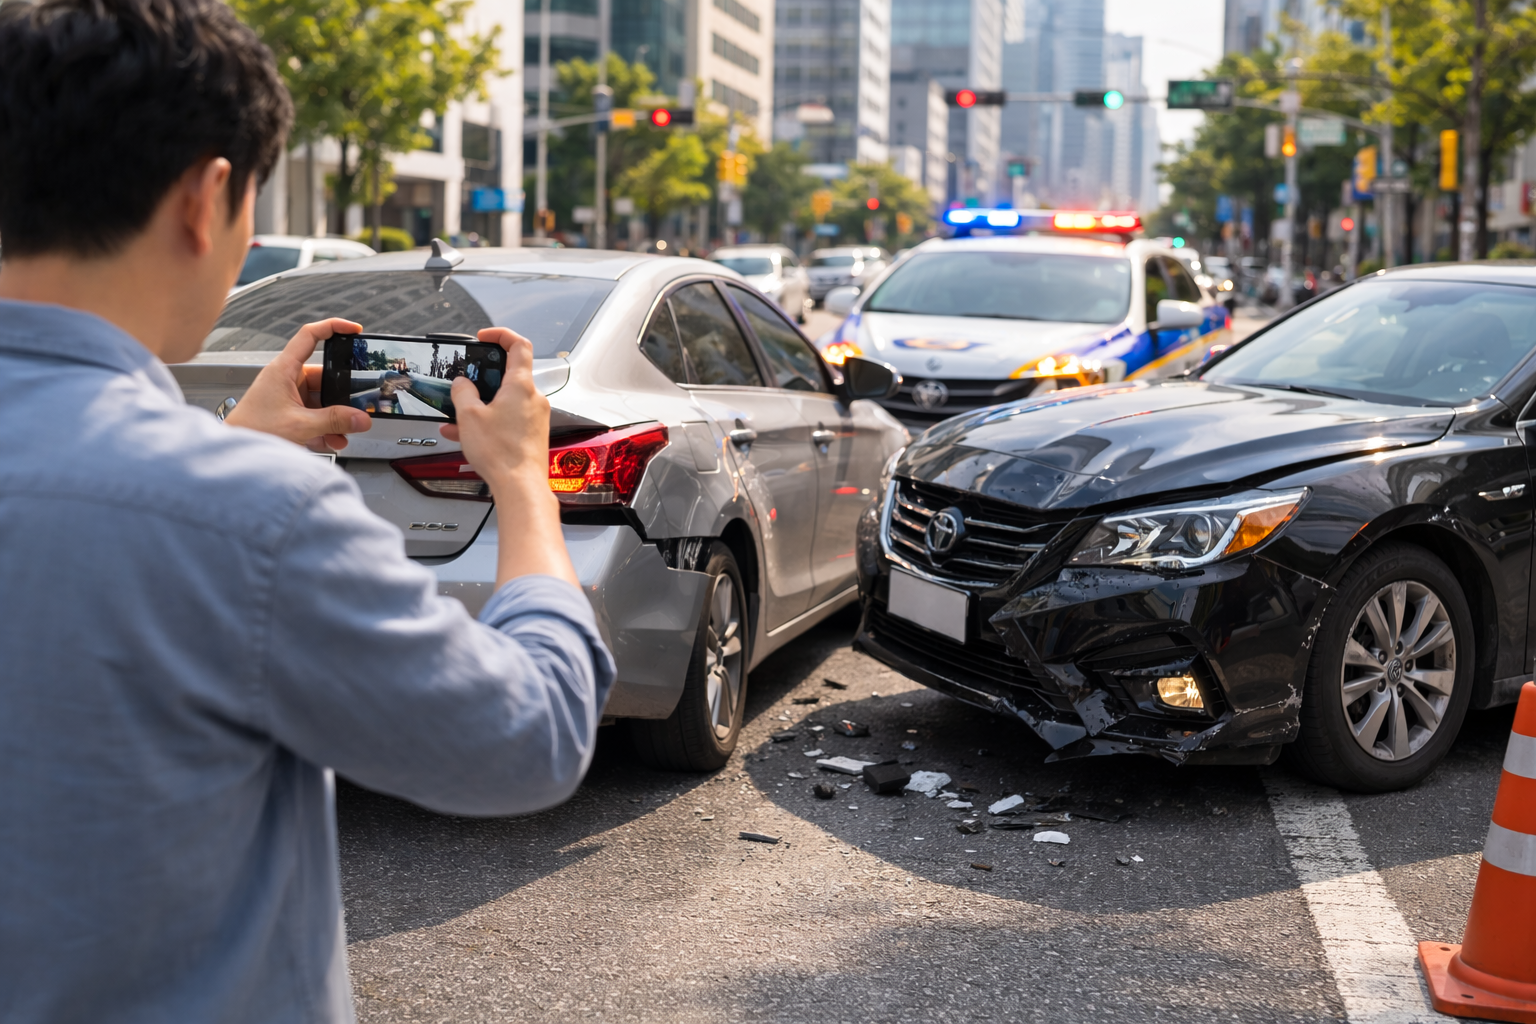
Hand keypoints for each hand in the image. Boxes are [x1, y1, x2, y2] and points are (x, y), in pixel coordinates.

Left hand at [224, 318, 371, 448]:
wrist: (236, 453)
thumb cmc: (252, 430)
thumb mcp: (300, 425)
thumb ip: (334, 421)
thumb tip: (360, 418)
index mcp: (284, 369)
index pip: (310, 336)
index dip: (333, 327)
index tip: (354, 330)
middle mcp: (287, 379)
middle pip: (325, 377)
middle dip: (342, 396)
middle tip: (356, 406)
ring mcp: (289, 396)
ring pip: (322, 399)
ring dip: (335, 417)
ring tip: (343, 432)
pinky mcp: (290, 412)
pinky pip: (316, 414)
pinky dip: (326, 427)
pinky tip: (332, 439)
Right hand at [441, 328, 550, 491]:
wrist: (520, 487)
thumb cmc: (501, 454)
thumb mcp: (469, 417)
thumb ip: (462, 393)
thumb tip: (462, 384)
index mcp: (521, 386)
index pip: (519, 345)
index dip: (501, 335)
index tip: (484, 338)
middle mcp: (533, 398)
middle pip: (509, 375)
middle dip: (483, 378)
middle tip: (466, 382)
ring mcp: (535, 417)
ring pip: (505, 401)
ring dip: (482, 404)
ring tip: (458, 416)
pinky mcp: (532, 434)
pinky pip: (508, 419)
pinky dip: (489, 421)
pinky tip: (465, 434)